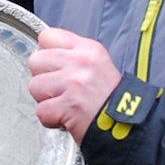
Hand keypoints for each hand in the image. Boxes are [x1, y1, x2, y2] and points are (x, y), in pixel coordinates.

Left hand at [28, 27, 121, 143]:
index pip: (47, 36)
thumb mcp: (97, 64)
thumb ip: (72, 56)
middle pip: (35, 61)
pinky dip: (50, 119)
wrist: (130, 128)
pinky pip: (41, 111)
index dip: (46, 54)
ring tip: (64, 104)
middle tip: (60, 90)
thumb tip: (45, 54)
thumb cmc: (111, 99)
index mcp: (87, 49)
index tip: (55, 68)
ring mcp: (74, 84)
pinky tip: (65, 118)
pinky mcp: (69, 106)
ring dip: (45, 100)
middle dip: (43, 78)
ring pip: (34, 86)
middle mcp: (80, 62)